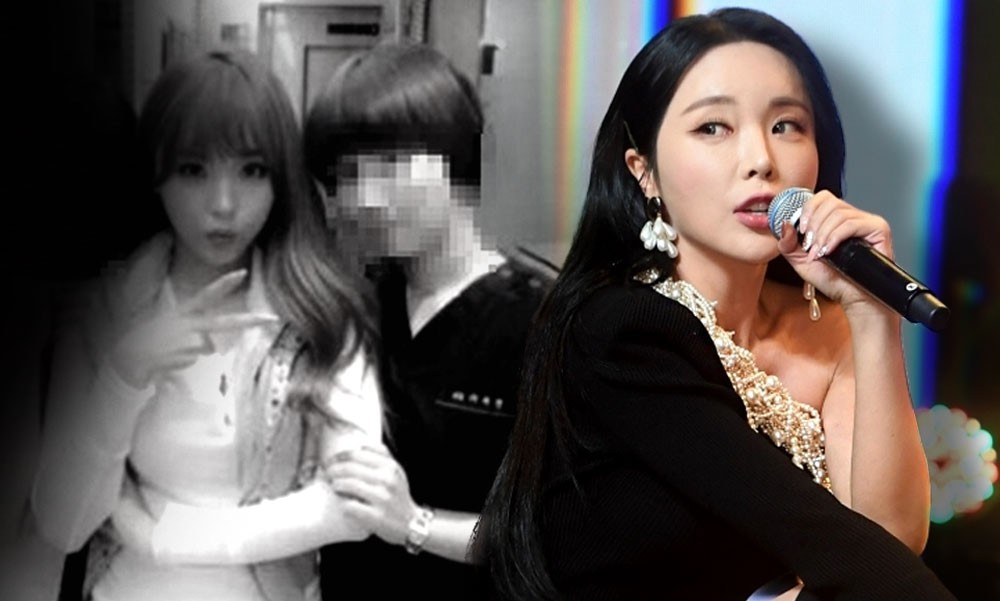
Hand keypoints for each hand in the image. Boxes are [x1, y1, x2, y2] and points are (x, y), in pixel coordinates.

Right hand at [108, 269, 279, 387]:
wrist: (120, 359)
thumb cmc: (147, 348)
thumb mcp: (172, 341)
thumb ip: (195, 342)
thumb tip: (208, 346)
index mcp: (182, 315)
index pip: (206, 296)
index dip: (224, 284)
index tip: (242, 273)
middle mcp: (182, 323)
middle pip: (221, 323)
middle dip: (248, 320)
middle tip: (272, 318)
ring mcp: (176, 337)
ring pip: (200, 349)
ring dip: (185, 357)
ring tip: (163, 356)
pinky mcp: (168, 352)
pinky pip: (186, 361)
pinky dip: (174, 365)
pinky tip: (157, 364)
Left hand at [325, 445, 418, 545]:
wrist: (411, 523)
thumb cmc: (399, 496)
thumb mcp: (396, 471)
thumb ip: (382, 455)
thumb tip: (361, 444)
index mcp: (390, 466)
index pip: (357, 454)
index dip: (339, 456)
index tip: (331, 461)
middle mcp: (387, 480)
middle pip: (349, 468)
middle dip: (333, 470)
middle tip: (327, 473)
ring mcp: (382, 498)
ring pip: (348, 485)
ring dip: (336, 485)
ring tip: (334, 486)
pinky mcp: (376, 516)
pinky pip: (350, 506)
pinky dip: (343, 503)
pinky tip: (342, 503)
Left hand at [776, 190, 894, 310]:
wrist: (853, 299)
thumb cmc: (832, 281)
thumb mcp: (801, 261)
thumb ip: (788, 243)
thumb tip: (784, 224)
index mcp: (835, 220)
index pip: (821, 198)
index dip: (807, 209)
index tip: (800, 230)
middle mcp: (853, 217)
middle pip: (829, 202)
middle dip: (813, 224)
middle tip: (810, 246)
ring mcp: (867, 221)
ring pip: (838, 213)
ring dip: (822, 235)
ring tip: (819, 253)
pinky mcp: (878, 229)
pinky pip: (852, 224)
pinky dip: (835, 237)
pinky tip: (829, 251)